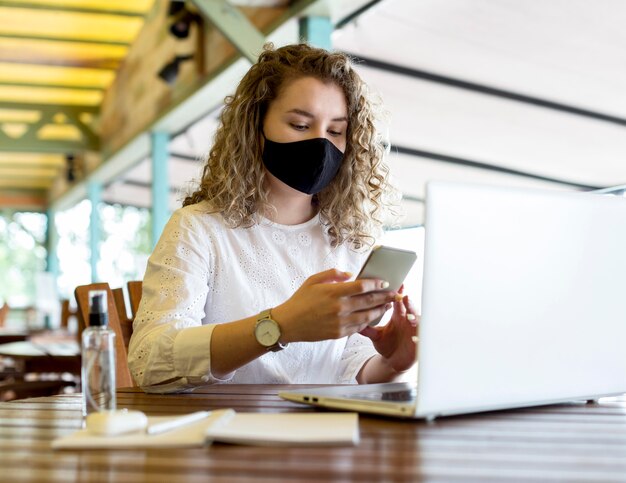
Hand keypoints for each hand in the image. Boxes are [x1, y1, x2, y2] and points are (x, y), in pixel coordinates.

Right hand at [272, 269, 397, 342]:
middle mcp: (339, 307)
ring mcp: (340, 322)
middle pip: (369, 301)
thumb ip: (333, 274)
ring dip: (380, 310)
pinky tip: (372, 317)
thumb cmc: (300, 299)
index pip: (362, 287)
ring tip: (386, 305)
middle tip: (394, 293)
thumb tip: (350, 275)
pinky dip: (367, 322)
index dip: (376, 284)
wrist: (288, 323)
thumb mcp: (313, 280)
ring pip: (367, 316)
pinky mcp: (338, 334)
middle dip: (384, 296)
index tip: (384, 282)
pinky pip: (358, 327)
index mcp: (334, 292)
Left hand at [359, 291, 418, 372]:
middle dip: (409, 303)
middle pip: (410, 309)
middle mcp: (408, 321)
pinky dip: (420, 337)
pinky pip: (422, 338)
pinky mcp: (419, 343)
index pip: (400, 302)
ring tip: (409, 317)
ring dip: (415, 319)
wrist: (393, 361)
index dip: (400, 294)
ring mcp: (414, 331)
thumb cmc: (387, 345)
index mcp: (398, 316)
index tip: (399, 285)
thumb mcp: (376, 335)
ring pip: (418, 322)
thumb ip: (367, 328)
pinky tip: (416, 337)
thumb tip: (353, 319)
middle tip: (405, 298)